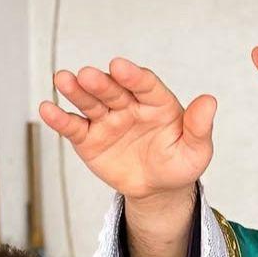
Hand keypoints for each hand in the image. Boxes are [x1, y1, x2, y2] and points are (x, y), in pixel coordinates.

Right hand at [38, 58, 215, 202]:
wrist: (157, 190)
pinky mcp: (88, 138)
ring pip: (90, 102)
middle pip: (112, 90)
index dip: (132, 76)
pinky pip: (73, 127)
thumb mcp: (196, 151)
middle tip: (87, 75)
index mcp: (156, 102)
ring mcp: (106, 120)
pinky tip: (47, 109)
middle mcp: (128, 105)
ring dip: (75, 91)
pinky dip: (60, 119)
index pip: (144, 84)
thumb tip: (210, 101)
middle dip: (100, 83)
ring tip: (63, 80)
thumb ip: (200, 127)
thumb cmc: (178, 165)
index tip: (120, 67)